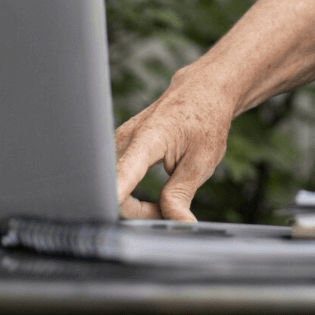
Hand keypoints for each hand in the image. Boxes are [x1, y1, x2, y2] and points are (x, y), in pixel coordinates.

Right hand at [113, 75, 235, 220]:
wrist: (203, 90)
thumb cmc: (206, 119)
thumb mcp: (202, 161)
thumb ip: (181, 194)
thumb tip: (176, 224)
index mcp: (148, 139)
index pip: (121, 176)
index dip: (112, 201)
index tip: (109, 221)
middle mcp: (126, 138)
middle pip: (114, 189)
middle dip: (137, 213)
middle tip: (168, 214)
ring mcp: (119, 140)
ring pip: (113, 186)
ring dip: (134, 205)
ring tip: (163, 204)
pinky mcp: (119, 146)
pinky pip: (116, 178)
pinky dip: (132, 194)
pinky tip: (152, 197)